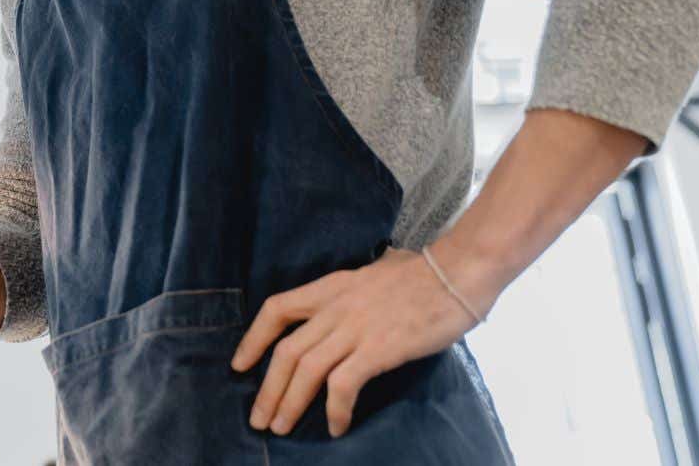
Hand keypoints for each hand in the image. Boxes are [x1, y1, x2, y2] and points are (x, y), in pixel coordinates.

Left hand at [229, 247, 485, 437]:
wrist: (458, 272)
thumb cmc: (425, 273)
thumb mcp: (376, 271)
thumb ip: (358, 287)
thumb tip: (361, 287)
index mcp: (331, 287)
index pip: (276, 308)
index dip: (253, 338)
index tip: (239, 365)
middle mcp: (335, 307)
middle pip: (286, 350)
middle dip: (267, 388)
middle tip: (258, 418)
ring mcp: (355, 327)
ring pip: (306, 369)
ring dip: (289, 403)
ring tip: (281, 428)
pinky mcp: (379, 348)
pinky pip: (343, 384)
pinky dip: (334, 409)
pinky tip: (335, 427)